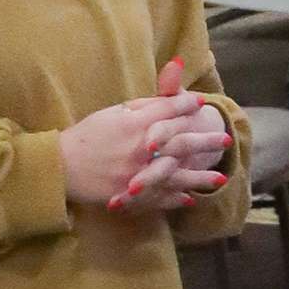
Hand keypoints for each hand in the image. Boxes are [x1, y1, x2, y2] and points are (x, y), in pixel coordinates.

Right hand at [58, 62, 229, 210]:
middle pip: (181, 142)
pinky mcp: (132, 195)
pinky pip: (160, 197)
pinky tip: (191, 199)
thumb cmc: (87, 136)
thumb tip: (169, 89)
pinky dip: (176, 198)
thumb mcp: (114, 112)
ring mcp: (138, 174)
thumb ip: (144, 104)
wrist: (62, 166)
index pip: (169, 111)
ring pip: (177, 174)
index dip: (187, 105)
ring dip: (200, 176)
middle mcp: (140, 149)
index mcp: (135, 124)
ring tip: (221, 178)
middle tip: (226, 140)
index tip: (201, 103)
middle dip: (205, 140)